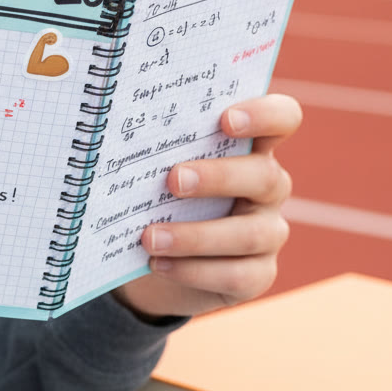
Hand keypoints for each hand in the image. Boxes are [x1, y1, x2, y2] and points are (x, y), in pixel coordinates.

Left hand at [112, 94, 301, 320]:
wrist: (156, 256)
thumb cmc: (158, 195)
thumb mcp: (157, 168)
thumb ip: (155, 147)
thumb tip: (110, 122)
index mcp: (251, 148)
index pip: (281, 119)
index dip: (264, 115)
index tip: (225, 119)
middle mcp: (267, 186)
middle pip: (264, 176)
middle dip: (217, 177)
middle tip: (173, 180)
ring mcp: (267, 231)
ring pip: (249, 234)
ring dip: (195, 236)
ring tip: (150, 238)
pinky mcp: (257, 274)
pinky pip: (237, 275)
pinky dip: (193, 271)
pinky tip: (158, 264)